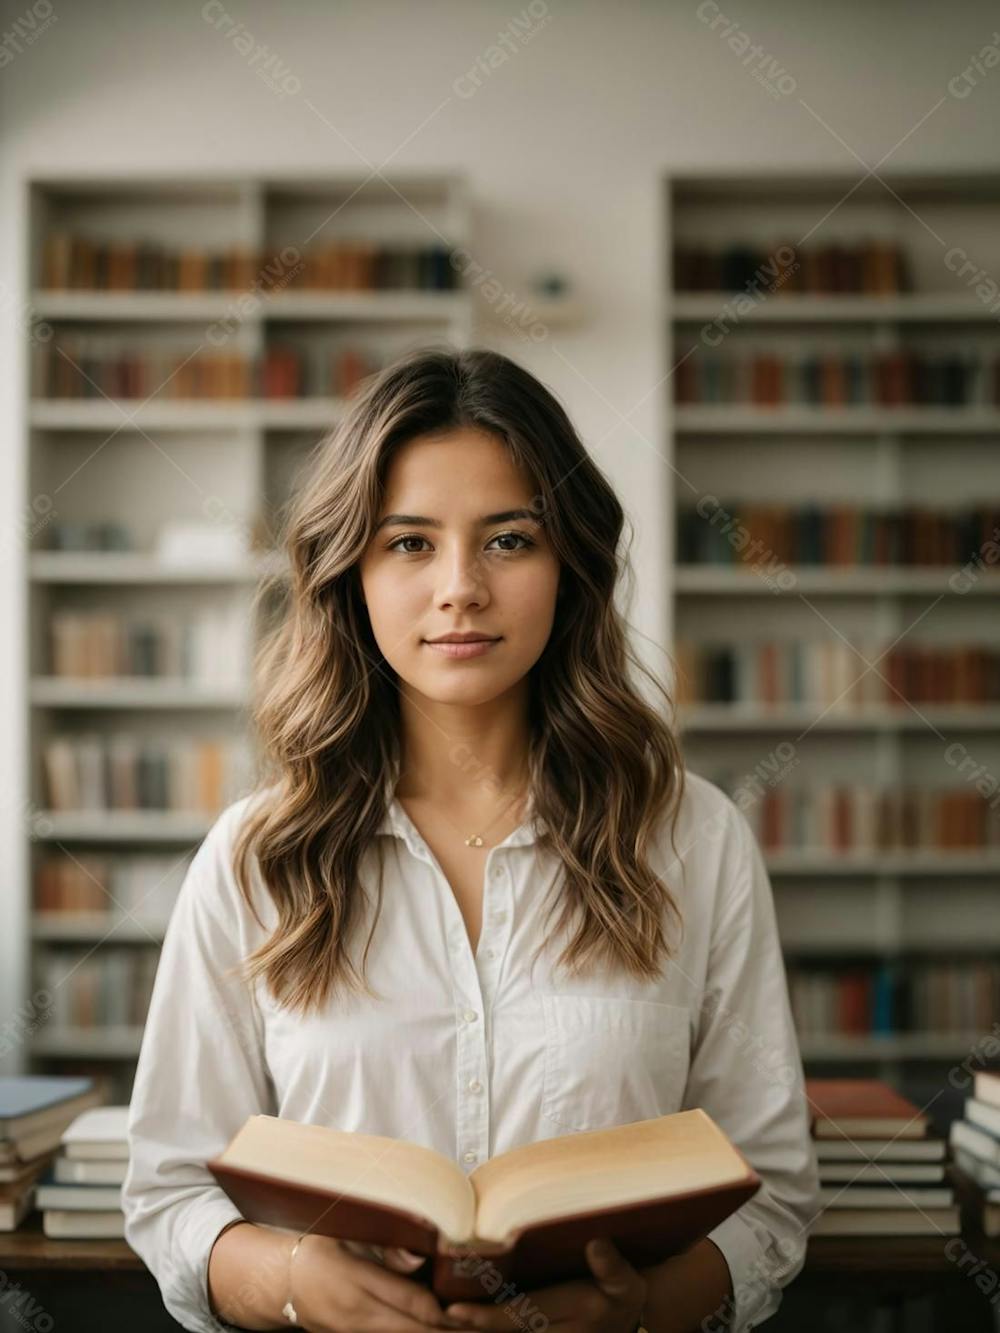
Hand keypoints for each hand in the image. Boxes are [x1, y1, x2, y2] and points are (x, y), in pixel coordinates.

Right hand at [291, 1235, 479, 1330]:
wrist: (282, 1283)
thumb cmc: (319, 1250)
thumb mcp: (348, 1235)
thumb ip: (385, 1247)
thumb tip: (419, 1257)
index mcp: (358, 1280)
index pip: (409, 1301)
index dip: (440, 1309)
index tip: (464, 1308)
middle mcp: (356, 1314)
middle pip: (409, 1329)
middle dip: (443, 1331)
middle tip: (474, 1329)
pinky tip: (430, 1332)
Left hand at [441, 1238, 646, 1331]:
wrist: (625, 1321)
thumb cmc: (621, 1296)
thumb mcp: (627, 1282)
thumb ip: (612, 1266)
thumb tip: (597, 1244)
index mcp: (565, 1316)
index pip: (514, 1319)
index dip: (483, 1317)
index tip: (454, 1309)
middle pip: (495, 1332)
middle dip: (462, 1326)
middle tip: (425, 1312)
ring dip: (466, 1327)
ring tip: (426, 1314)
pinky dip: (477, 1326)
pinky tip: (452, 1317)